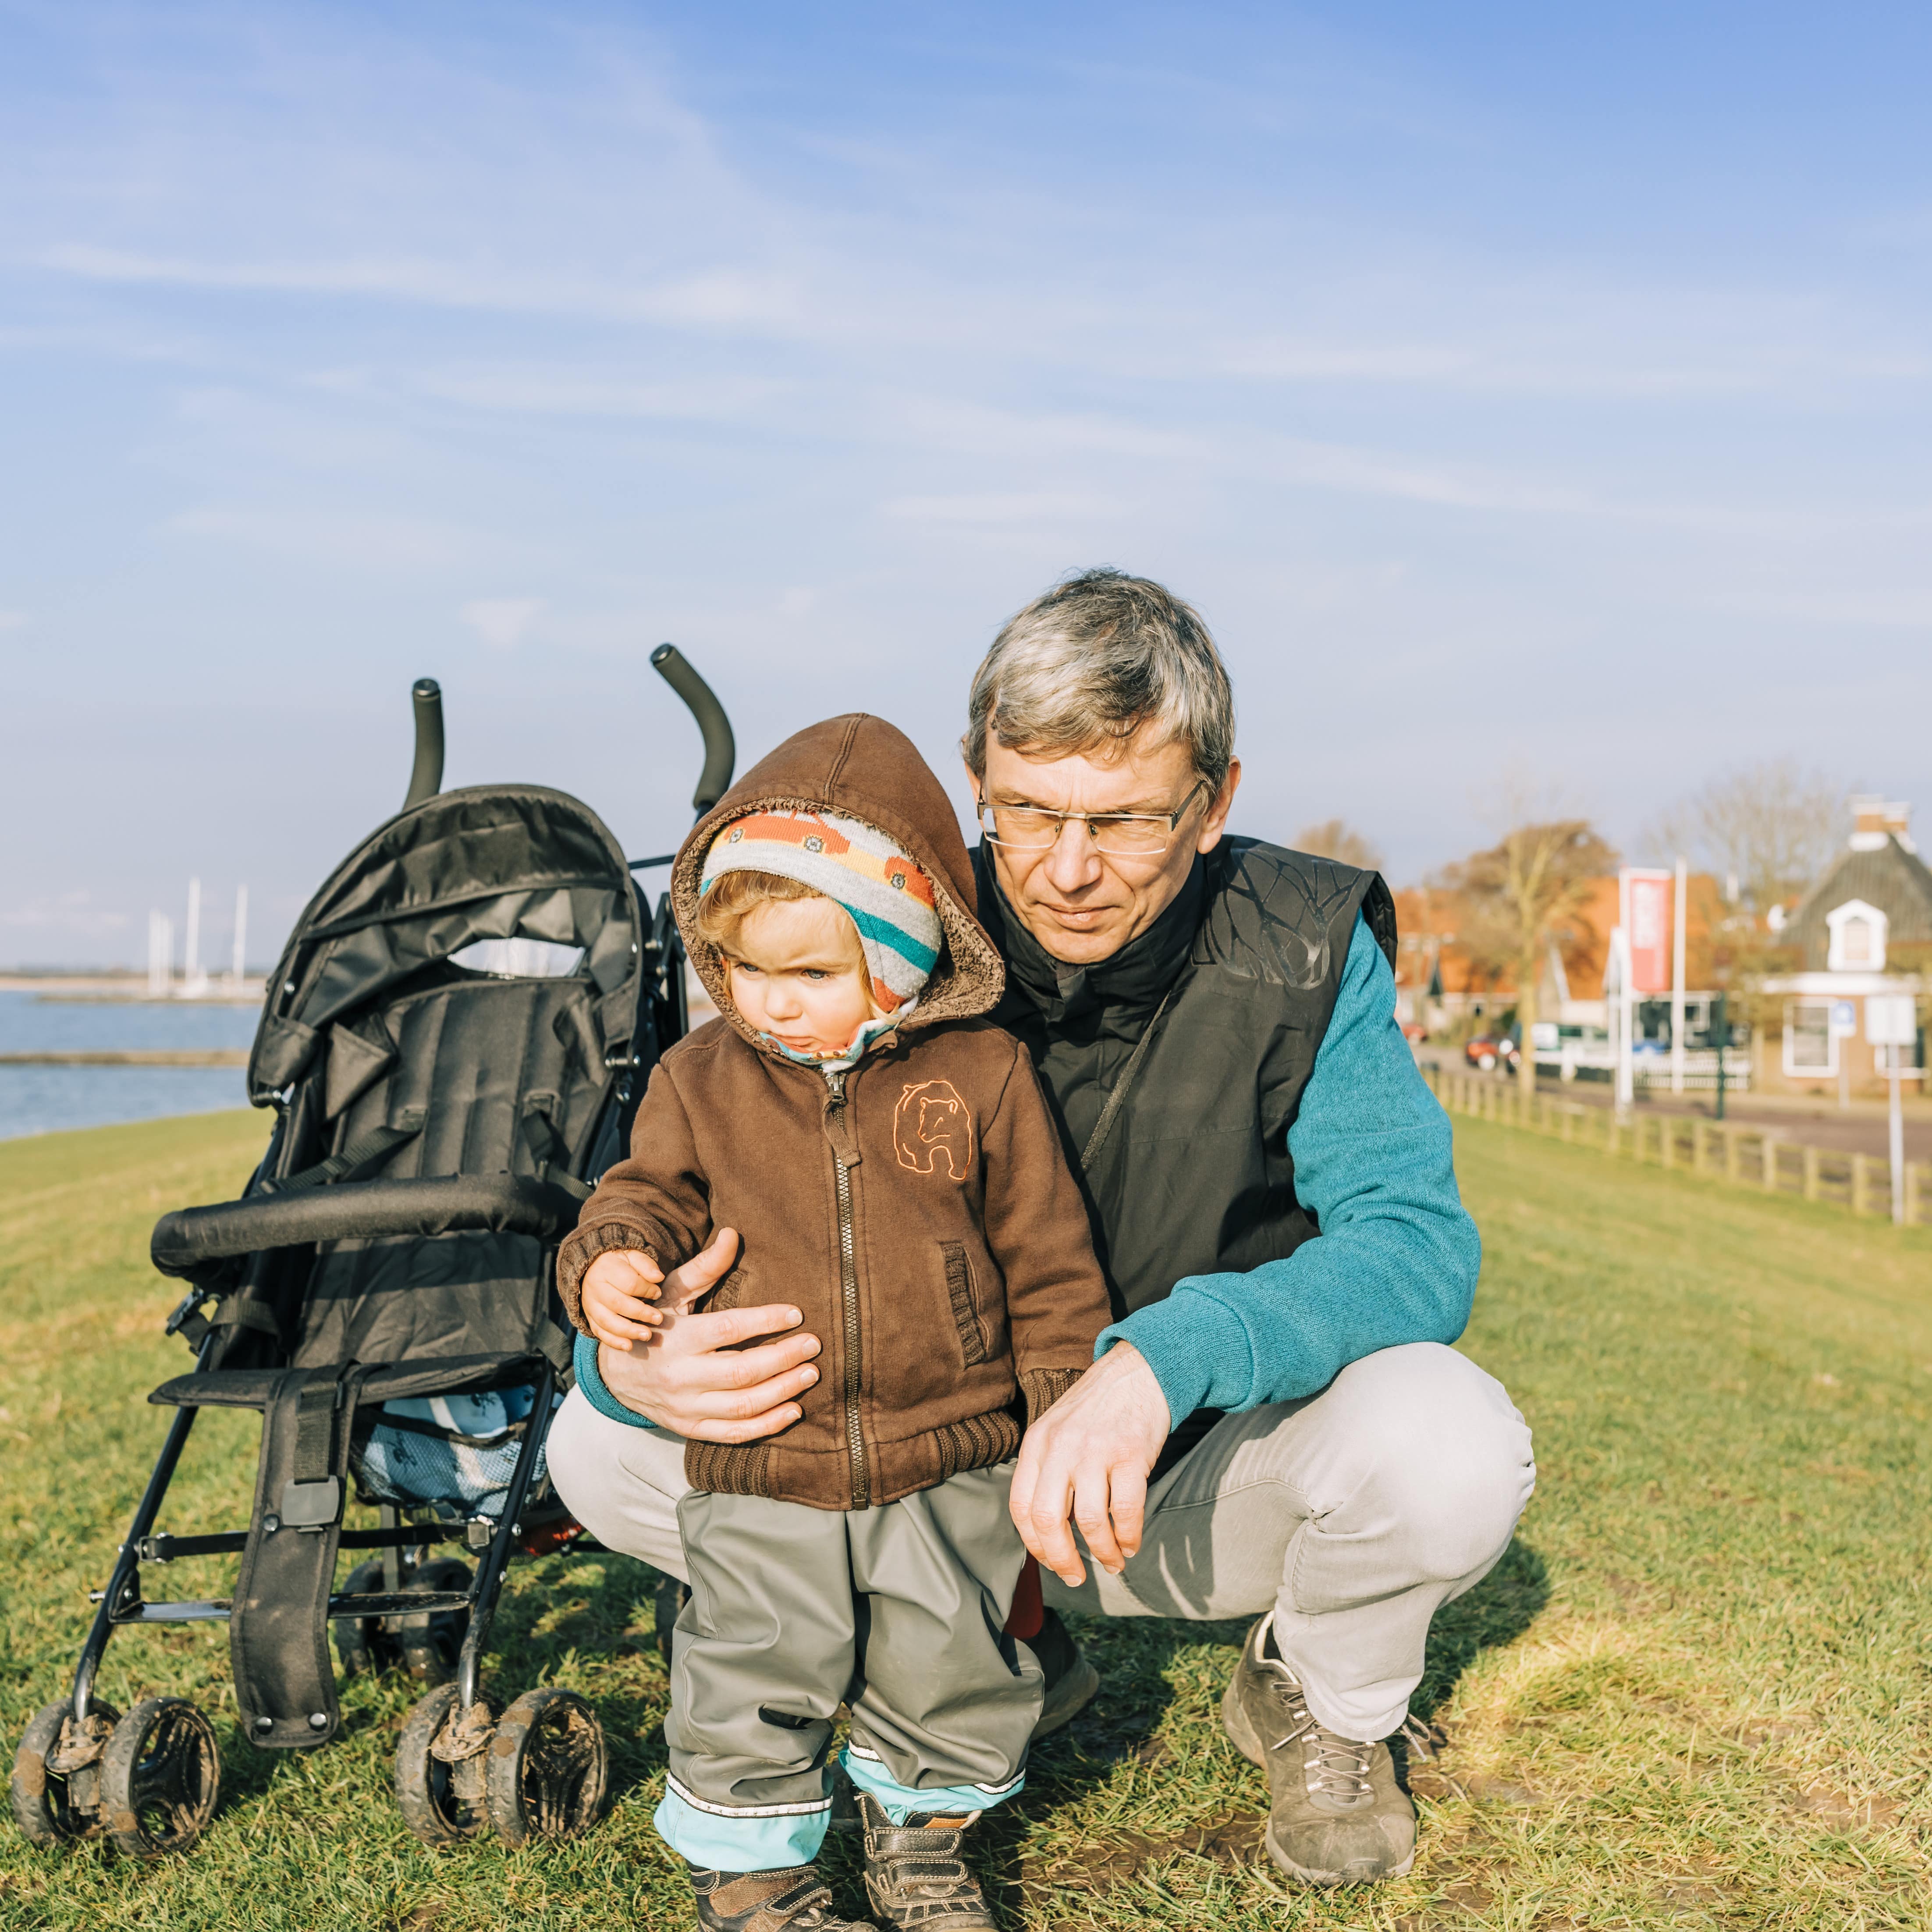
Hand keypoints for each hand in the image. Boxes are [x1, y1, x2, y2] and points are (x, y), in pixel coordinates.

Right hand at [581, 1249, 664, 1349]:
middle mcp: (595, 1288)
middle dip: (640, 1313)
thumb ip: (645, 1264)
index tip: (658, 1293)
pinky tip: (628, 1346)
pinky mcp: (589, 1317)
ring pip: (607, 1321)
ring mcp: (590, 1305)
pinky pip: (599, 1332)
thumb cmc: (619, 1263)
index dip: (646, 1289)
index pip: (629, 1283)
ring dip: (628, 1331)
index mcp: (606, 1269)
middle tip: (659, 1319)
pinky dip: (613, 1341)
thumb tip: (658, 1277)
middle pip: (617, 1303)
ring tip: (646, 1335)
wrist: (593, 1267)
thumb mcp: (632, 1255)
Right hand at [593, 1227, 824, 1442]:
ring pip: (742, 1405)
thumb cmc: (652, 1323)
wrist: (615, 1374)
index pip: (727, 1330)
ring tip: (811, 1373)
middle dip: (783, 1358)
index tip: (796, 1314)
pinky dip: (767, 1426)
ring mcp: (686, 1407)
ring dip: (783, 1391)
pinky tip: (794, 1411)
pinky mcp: (691, 1428)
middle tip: (814, 1344)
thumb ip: (704, 1267)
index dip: (764, 1322)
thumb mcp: (670, 1292)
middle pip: (741, 1372)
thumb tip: (733, 1234)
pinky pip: (734, 1433)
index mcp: (677, 1338)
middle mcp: (680, 1376)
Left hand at [1008, 1342, 1170, 1587]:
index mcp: (1037, 1443)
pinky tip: (1131, 1544)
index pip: (1021, 1506)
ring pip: (1090, 1522)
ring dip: (1102, 1553)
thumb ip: (1048, 1470)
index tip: (1050, 1561)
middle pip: (1048, 1520)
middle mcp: (1060, 1447)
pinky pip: (1126, 1510)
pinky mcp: (1130, 1453)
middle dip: (1061, 1559)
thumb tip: (1052, 1528)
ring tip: (1113, 1563)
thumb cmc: (1099, 1408)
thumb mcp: (1058, 1429)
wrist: (1139, 1369)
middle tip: (1075, 1577)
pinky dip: (1129, 1536)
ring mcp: (1095, 1450)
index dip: (1034, 1543)